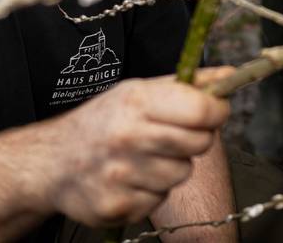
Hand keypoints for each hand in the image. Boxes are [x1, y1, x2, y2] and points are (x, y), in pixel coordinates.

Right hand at [38, 74, 229, 225]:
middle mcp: (128, 137)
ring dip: (173, 165)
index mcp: (137, 102)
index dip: (217, 110)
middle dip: (197, 137)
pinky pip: (160, 199)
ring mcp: (121, 176)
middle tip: (178, 133)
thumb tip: (230, 76)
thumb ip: (188, 84)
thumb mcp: (141, 90)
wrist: (51, 162)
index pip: (200, 110)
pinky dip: (153, 190)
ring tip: (148, 155)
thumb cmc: (104, 120)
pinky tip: (134, 177)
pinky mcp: (117, 207)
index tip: (216, 110)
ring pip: (182, 173)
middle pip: (199, 143)